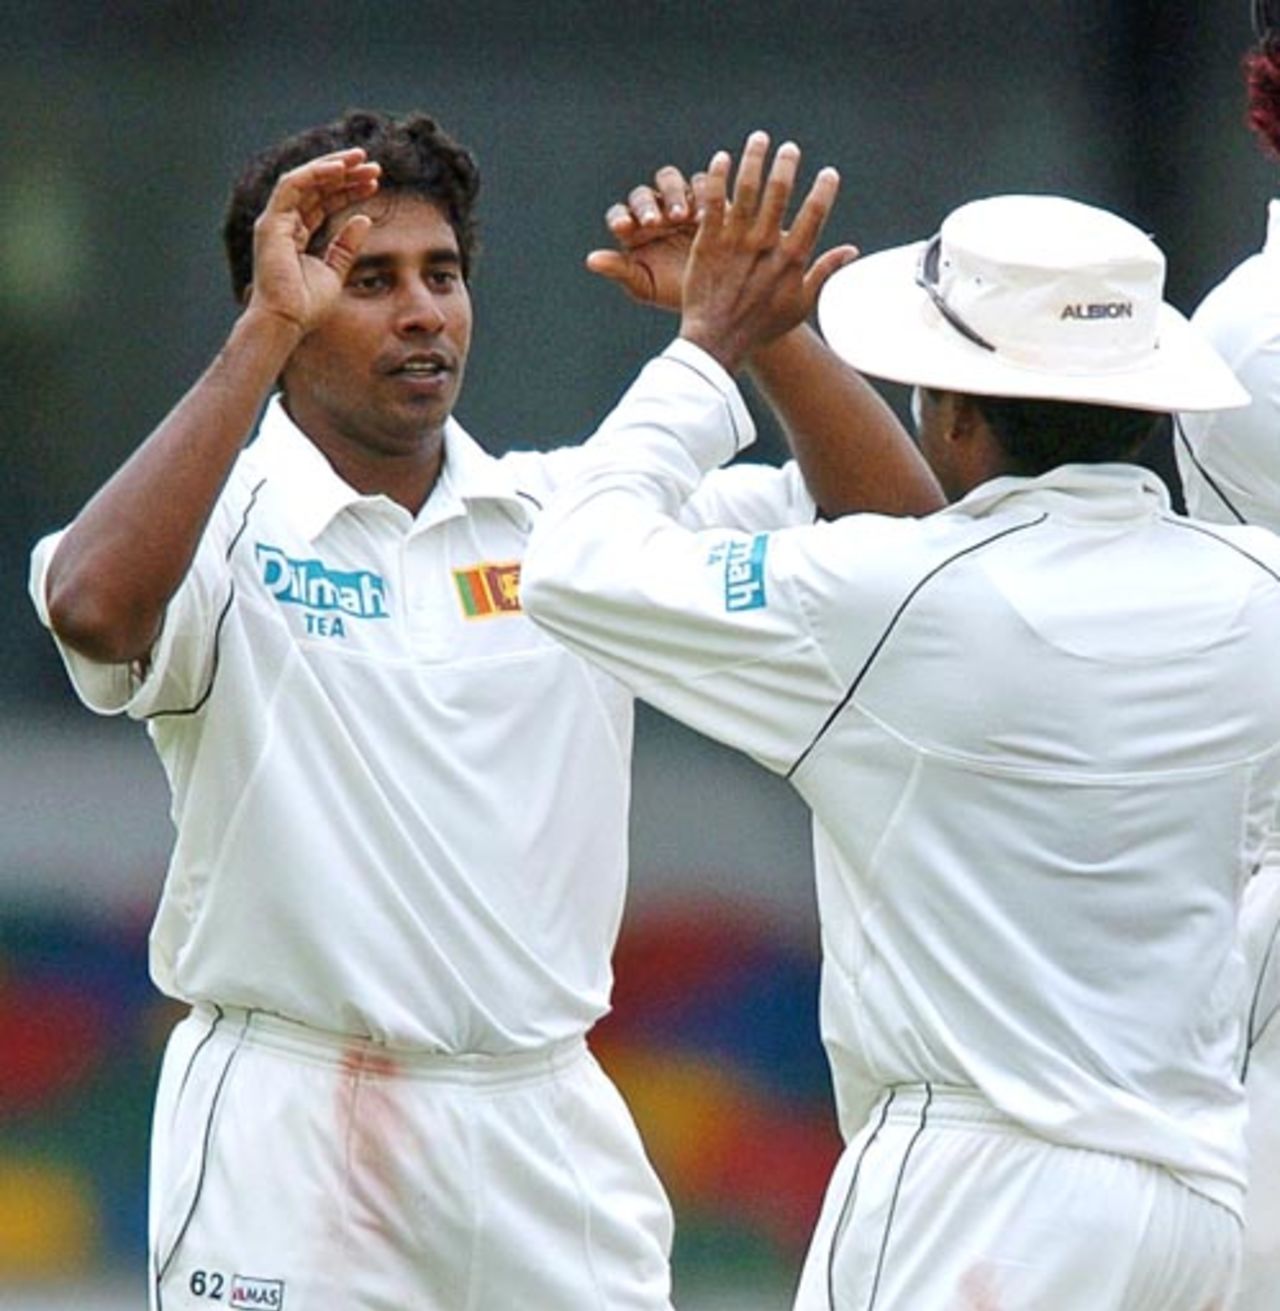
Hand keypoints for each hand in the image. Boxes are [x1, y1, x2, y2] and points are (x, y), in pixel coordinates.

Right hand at [247, 148, 381, 337]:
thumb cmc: (307, 305)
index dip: (349, 189)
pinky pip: (292, 187)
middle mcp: (284, 223)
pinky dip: (315, 174)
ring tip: (360, 159)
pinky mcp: (271, 222)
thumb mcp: (335, 270)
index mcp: (297, 234)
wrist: (288, 321)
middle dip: (345, 173)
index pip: (324, 202)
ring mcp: (275, 221)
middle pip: (316, 187)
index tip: (375, 182)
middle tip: (373, 165)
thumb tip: (365, 219)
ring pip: (305, 180)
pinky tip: (339, 169)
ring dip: (333, 166)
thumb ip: (346, 245)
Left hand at [586, 165, 701, 310]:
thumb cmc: (671, 290)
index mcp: (633, 229)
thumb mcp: (645, 286)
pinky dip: (702, 194)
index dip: (619, 218)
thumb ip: (619, 270)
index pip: (619, 215)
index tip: (624, 228)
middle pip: (643, 194)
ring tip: (682, 217)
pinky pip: (701, 184)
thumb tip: (591, 260)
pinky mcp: (706, 197)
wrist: (712, 292)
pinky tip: (705, 216)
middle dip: (647, 206)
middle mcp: (653, 209)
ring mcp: (678, 200)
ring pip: (669, 180)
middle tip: (655, 223)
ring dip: (673, 195)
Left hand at [679, 131, 856, 373]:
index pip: (814, 215)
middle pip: (780, 194)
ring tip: (760, 139)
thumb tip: (851, 251)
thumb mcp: (801, 305)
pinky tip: (721, 159)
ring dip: (754, 160)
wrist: (717, 342)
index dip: (823, 191)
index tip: (829, 173)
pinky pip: (714, 202)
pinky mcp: (707, 242)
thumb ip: (825, 273)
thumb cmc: (760, 328)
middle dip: (787, 166)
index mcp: (791, 260)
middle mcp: (765, 246)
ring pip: (747, 190)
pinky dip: (717, 178)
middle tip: (790, 148)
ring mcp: (735, 242)